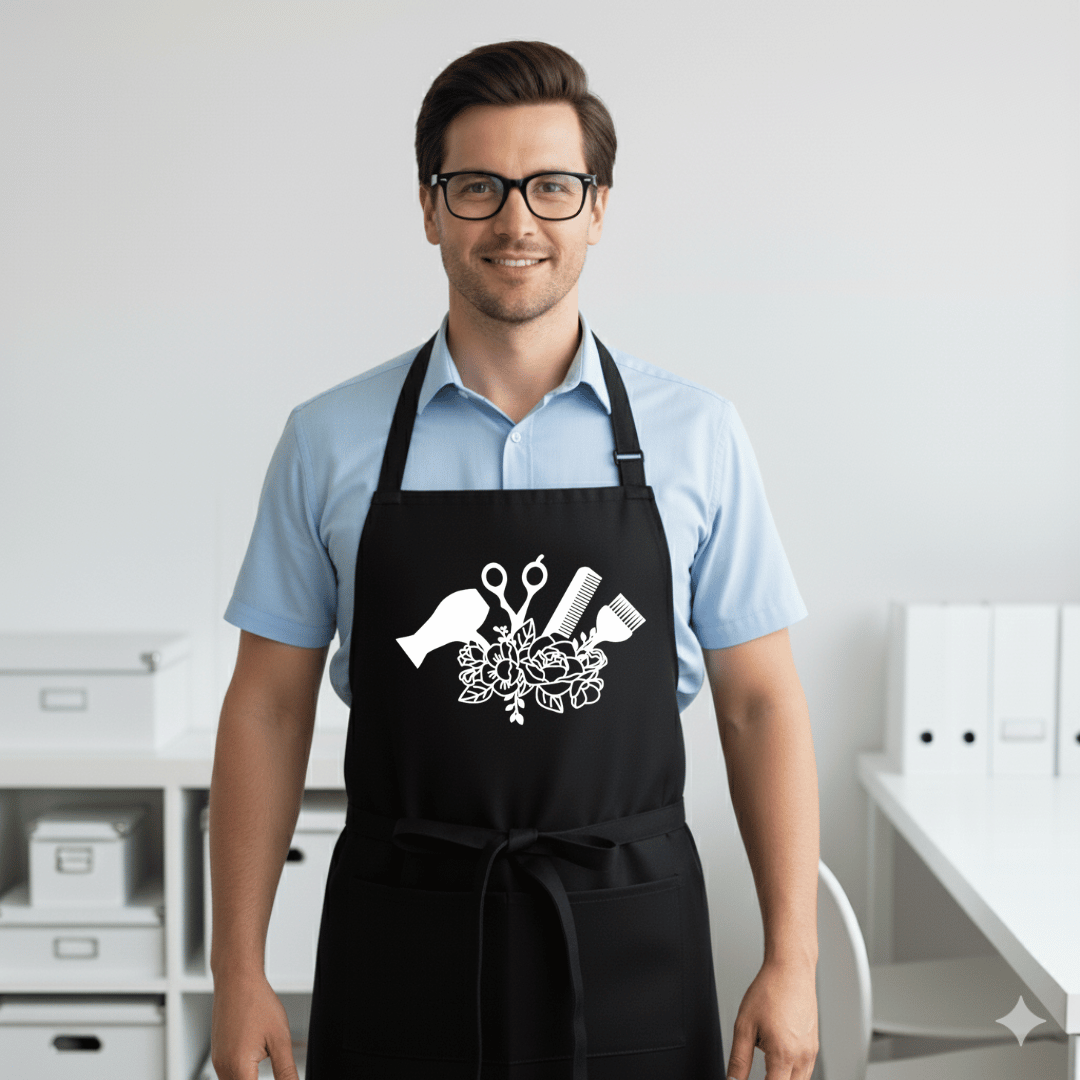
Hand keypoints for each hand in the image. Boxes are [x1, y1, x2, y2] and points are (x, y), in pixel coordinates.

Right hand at [210, 973, 299, 1079]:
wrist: (237, 979)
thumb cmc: (257, 1002)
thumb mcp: (280, 1039)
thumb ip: (286, 1071)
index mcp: (239, 1068)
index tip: (282, 1078)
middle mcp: (223, 1068)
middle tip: (278, 1073)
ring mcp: (218, 1061)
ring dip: (250, 1079)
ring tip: (266, 1061)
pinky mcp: (218, 1054)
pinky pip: (228, 1076)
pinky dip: (243, 1076)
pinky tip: (256, 1064)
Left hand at [725, 958, 818, 1079]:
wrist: (791, 970)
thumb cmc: (769, 991)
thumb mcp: (744, 1025)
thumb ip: (739, 1060)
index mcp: (783, 1055)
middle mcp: (802, 1057)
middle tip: (759, 1072)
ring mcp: (811, 1053)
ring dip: (782, 1079)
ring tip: (766, 1067)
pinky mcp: (814, 1047)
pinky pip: (805, 1071)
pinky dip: (791, 1073)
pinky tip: (778, 1059)